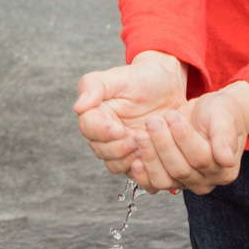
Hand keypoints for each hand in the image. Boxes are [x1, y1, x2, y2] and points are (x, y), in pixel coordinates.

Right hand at [74, 51, 187, 178]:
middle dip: (118, 147)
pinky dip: (142, 170)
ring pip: (114, 165)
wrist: (170, 87)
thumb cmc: (143, 78)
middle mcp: (104, 134)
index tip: (119, 129)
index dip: (102, 132)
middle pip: (100, 150)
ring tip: (146, 146)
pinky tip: (154, 158)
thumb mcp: (120, 76)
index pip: (89, 128)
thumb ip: (94, 86)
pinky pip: (134, 172)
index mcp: (95, 113)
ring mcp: (120, 147)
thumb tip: (78, 107)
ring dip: (128, 160)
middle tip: (137, 138)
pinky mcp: (137, 157)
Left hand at [131, 83, 248, 194]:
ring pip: (164, 179)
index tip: (172, 116)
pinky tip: (134, 157)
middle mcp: (206, 182)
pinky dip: (142, 173)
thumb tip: (226, 160)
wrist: (211, 114)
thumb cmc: (221, 113)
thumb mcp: (224, 118)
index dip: (183, 138)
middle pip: (179, 170)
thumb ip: (225, 138)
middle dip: (163, 144)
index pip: (200, 158)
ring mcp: (186, 183)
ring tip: (140, 134)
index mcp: (224, 170)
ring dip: (149, 157)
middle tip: (152, 121)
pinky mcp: (169, 180)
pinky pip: (153, 183)